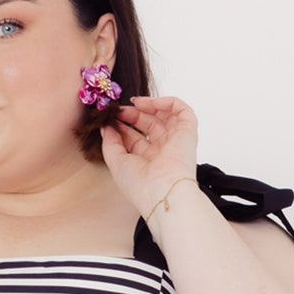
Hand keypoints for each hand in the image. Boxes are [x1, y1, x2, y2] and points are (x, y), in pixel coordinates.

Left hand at [97, 95, 199, 216]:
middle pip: (149, 125)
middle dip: (133, 114)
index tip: (110, 118)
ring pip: (165, 115)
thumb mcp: (115, 162)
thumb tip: (106, 126)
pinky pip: (181, 109)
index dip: (123, 125)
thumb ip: (109, 142)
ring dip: (149, 105)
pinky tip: (150, 103)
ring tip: (135, 103)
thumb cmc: (140, 185)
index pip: (135, 138)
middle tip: (119, 110)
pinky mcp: (188, 132)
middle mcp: (162, 151)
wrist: (161, 192)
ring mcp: (176, 140)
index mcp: (147, 162)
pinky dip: (166, 101)